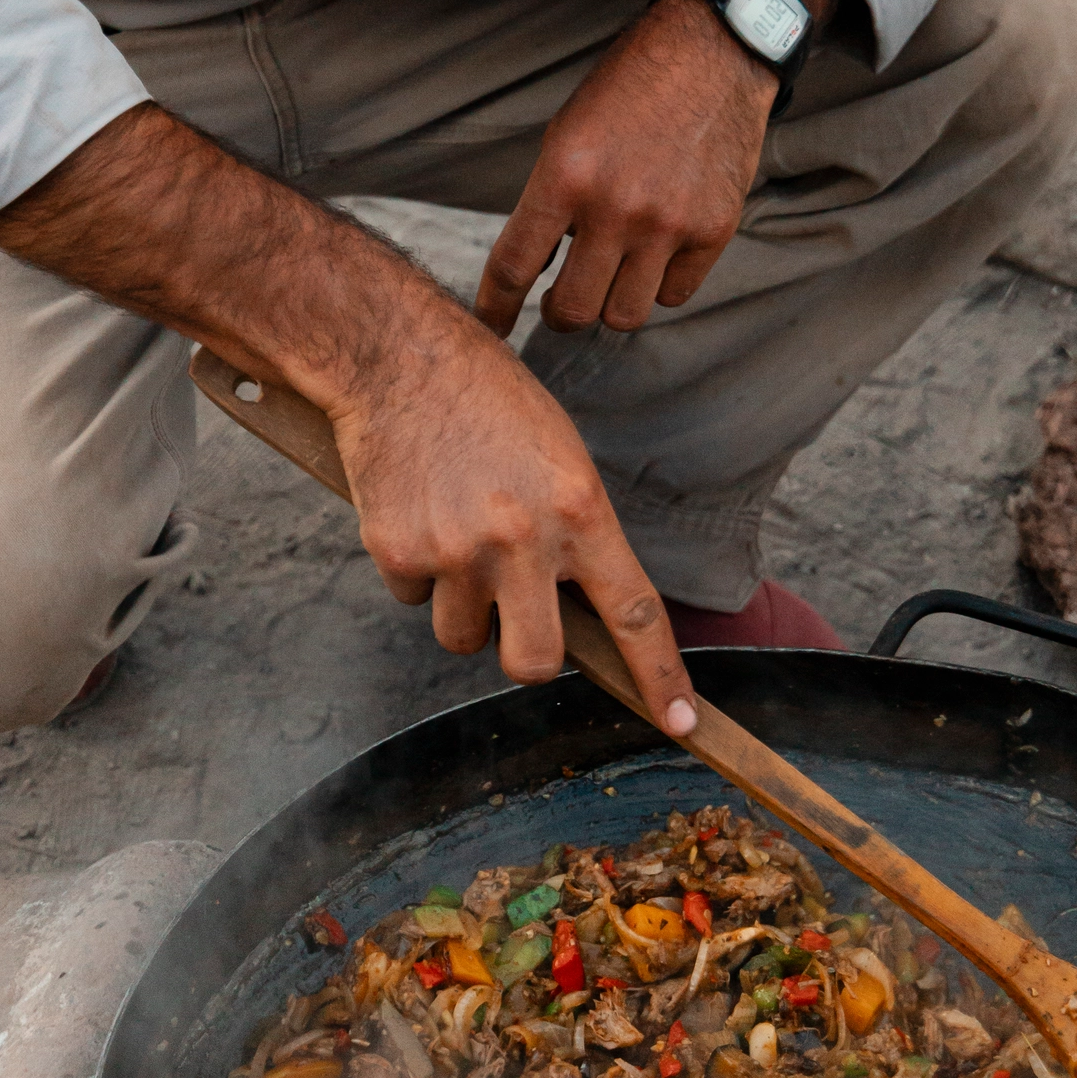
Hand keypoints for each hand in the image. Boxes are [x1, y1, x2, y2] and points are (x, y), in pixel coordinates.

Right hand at [329, 306, 696, 727]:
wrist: (397, 356)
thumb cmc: (487, 398)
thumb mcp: (558, 452)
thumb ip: (574, 529)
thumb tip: (575, 604)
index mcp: (579, 508)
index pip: (634, 611)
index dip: (660, 674)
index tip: (679, 721)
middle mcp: (523, 538)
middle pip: (534, 662)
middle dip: (525, 656)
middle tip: (512, 618)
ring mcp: (458, 551)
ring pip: (461, 637)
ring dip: (461, 606)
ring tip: (454, 532)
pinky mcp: (399, 552)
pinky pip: (412, 599)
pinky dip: (415, 571)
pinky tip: (416, 510)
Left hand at [475, 0, 774, 336]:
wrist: (710, 52)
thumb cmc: (628, 89)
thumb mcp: (568, 134)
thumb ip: (550, 201)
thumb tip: (534, 269)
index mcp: (566, 175)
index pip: (514, 267)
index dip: (495, 308)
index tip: (491, 328)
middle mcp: (615, 206)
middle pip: (572, 311)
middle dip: (559, 313)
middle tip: (561, 300)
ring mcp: (669, 223)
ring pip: (624, 315)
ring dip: (610, 304)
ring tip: (610, 277)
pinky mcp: (713, 230)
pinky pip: (674, 295)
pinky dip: (658, 285)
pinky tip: (655, 257)